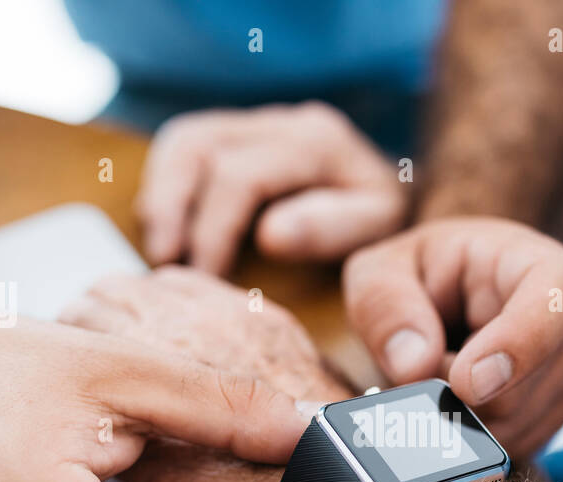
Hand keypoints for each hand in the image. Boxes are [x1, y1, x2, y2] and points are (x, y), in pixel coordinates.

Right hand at [136, 102, 408, 274]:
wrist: (402, 184)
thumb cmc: (388, 215)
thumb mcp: (378, 226)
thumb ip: (331, 228)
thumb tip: (269, 236)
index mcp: (316, 141)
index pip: (240, 175)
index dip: (213, 230)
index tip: (206, 280)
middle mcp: (281, 120)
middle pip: (197, 145)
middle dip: (171, 208)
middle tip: (164, 265)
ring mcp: (257, 120)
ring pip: (183, 140)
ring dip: (160, 196)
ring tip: (160, 251)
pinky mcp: (240, 132)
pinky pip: (184, 146)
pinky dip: (165, 186)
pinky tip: (168, 231)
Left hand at [342, 217, 562, 459]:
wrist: (444, 304)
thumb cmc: (421, 277)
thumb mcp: (382, 272)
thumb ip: (386, 307)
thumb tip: (414, 366)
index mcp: (540, 265)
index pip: (560, 297)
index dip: (518, 345)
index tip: (465, 383)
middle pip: (520, 391)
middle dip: (452, 395)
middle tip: (420, 363)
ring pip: (509, 430)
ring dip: (456, 418)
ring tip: (441, 374)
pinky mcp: (559, 420)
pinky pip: (508, 450)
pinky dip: (468, 438)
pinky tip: (457, 401)